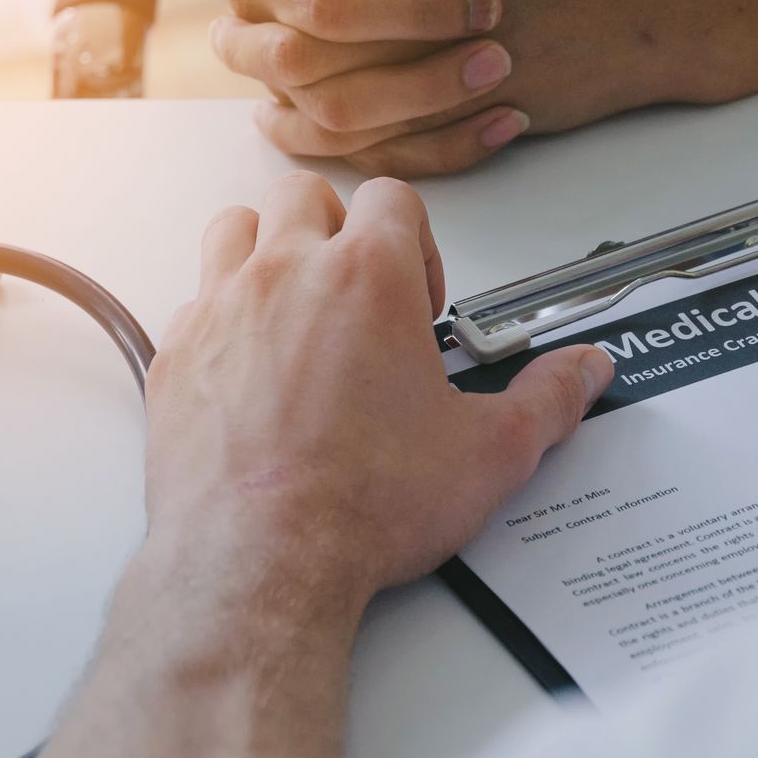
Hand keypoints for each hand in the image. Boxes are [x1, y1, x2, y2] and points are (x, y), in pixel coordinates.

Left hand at [141, 174, 614, 616]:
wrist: (260, 560)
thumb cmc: (359, 503)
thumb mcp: (489, 453)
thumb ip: (547, 400)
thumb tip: (581, 374)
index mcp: (367, 277)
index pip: (392, 200)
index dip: (416, 242)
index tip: (421, 299)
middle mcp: (286, 275)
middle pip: (305, 197)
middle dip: (337, 231)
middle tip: (361, 296)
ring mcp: (221, 310)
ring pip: (235, 230)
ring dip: (268, 251)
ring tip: (299, 310)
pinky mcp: (176, 357)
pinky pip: (193, 303)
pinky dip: (222, 318)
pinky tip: (251, 368)